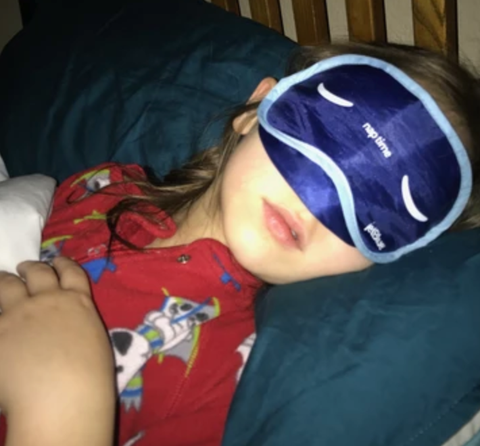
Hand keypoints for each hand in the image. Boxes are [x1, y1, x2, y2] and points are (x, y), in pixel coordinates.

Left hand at [0, 257, 114, 445]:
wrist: (63, 397)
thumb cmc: (90, 377)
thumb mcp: (93, 340)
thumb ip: (77, 324)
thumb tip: (66, 326)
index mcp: (78, 302)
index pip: (71, 272)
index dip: (63, 264)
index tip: (57, 262)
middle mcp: (49, 300)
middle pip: (38, 272)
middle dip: (31, 268)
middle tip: (24, 270)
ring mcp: (19, 313)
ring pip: (7, 285)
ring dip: (5, 282)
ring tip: (3, 283)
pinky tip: (0, 322)